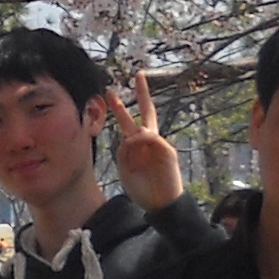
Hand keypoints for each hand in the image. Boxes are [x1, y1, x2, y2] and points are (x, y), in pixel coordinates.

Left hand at [112, 70, 184, 214]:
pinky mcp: (168, 152)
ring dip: (134, 136)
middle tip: (138, 74)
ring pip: (143, 129)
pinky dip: (143, 140)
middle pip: (147, 111)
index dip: (120, 107)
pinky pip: (153, 139)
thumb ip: (124, 152)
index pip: (128, 121)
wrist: (161, 204)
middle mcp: (148, 141)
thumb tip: (130, 137)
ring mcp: (159, 145)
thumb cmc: (142, 189)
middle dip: (142, 92)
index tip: (110, 93)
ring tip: (132, 149)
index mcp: (136, 145)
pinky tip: (138, 144)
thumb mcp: (125, 169)